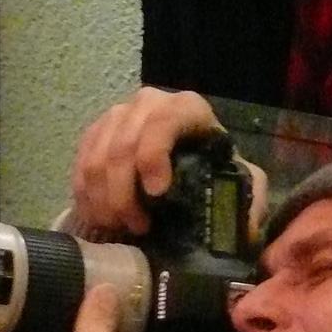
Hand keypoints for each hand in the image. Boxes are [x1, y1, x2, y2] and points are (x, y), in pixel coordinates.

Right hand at [71, 86, 268, 237]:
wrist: (191, 154)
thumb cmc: (215, 165)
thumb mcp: (243, 178)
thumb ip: (250, 197)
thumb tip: (244, 228)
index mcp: (188, 108)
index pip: (162, 125)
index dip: (153, 158)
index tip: (156, 195)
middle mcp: (149, 103)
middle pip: (122, 147)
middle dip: (125, 194)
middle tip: (137, 227)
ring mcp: (118, 115)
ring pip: (96, 158)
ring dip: (104, 200)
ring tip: (119, 226)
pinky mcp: (96, 132)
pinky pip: (81, 163)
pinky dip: (86, 195)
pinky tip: (100, 218)